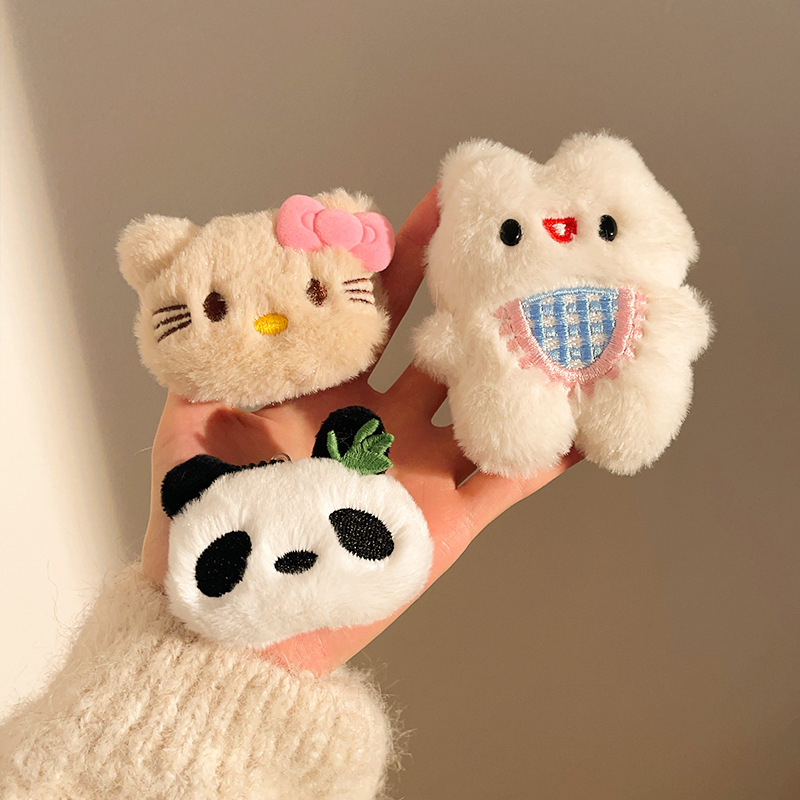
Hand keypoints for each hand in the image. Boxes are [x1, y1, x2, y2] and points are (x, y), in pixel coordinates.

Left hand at [141, 186, 579, 674]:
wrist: (232, 620)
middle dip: (476, 291)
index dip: (404, 255)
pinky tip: (584, 420)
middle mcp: (382, 420)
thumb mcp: (190, 427)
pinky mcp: (447, 521)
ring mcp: (419, 468)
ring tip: (569, 311)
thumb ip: (210, 361)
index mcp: (328, 390)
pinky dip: (546, 453)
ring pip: (484, 402)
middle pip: (441, 341)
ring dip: (523, 362)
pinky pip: (507, 481)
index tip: (438, 206)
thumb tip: (230, 290)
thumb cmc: (202, 523)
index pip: (375, 307)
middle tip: (518, 239)